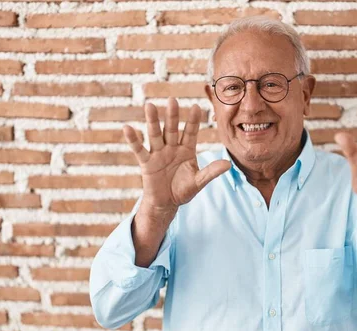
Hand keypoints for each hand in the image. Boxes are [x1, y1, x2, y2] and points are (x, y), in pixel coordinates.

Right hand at [124, 97, 230, 215]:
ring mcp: (158, 154)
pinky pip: (139, 149)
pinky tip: (127, 128)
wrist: (166, 204)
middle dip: (172, 116)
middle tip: (172, 100)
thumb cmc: (183, 191)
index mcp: (186, 150)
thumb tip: (228, 164)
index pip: (190, 132)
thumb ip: (211, 172)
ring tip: (150, 106)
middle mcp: (172, 148)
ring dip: (153, 121)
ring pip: (155, 135)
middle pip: (172, 129)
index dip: (193, 121)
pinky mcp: (146, 163)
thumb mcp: (198, 182)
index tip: (197, 107)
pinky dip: (133, 140)